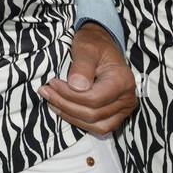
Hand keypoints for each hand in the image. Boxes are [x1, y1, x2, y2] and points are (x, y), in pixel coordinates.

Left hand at [41, 21, 136, 135]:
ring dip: (70, 115)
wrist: (102, 48)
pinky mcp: (116, 115)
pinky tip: (63, 109)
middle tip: (45, 91)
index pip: (94, 98)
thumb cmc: (94, 45)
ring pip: (96, 125)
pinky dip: (79, 121)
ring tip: (51, 101)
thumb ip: (82, 66)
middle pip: (94, 113)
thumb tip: (77, 86)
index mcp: (122, 80)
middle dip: (65, 104)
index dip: (69, 94)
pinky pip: (99, 127)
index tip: (52, 83)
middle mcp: (127, 98)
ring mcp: (123, 109)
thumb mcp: (86, 48)